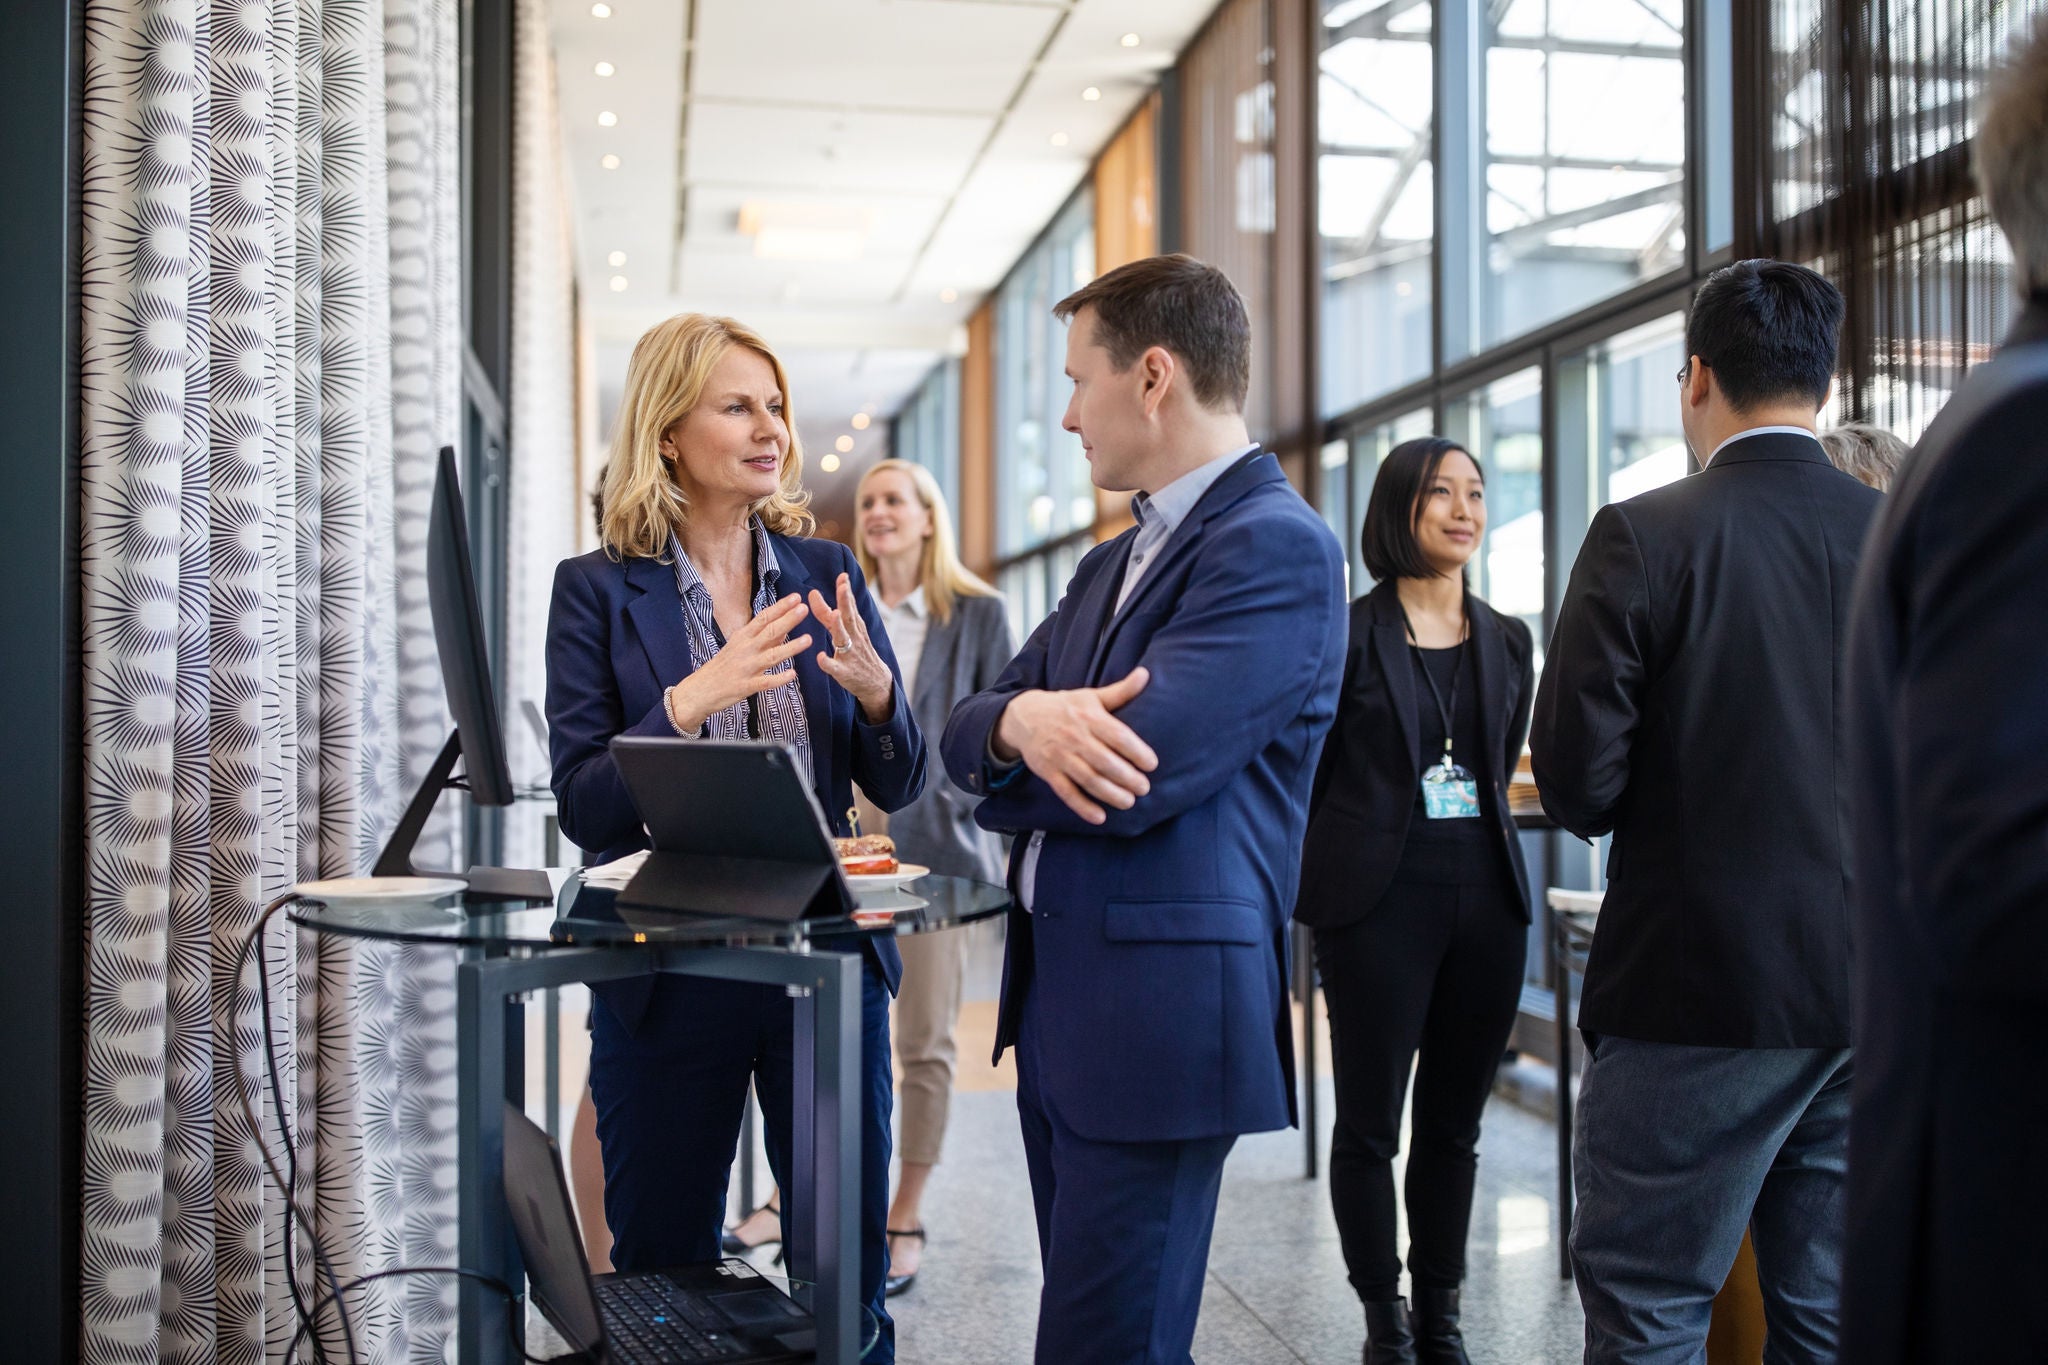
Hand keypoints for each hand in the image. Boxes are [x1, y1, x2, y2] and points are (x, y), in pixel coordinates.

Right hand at [667, 594, 811, 731]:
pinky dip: (778, 679)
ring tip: (808, 640)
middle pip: (769, 632)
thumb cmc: (722, 666)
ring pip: (771, 656)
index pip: (763, 618)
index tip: (796, 597)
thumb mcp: (738, 646)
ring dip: (790, 648)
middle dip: (787, 620)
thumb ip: (761, 638)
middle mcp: (745, 649)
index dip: (780, 607)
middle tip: (804, 608)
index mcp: (743, 637)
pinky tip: (792, 674)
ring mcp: (746, 668)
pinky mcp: (746, 686)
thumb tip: (783, 627)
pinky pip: (765, 682)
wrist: (700, 690)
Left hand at [809, 573, 895, 723]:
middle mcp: (854, 637)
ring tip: (835, 615)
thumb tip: (813, 594)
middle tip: (843, 586)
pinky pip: (835, 667)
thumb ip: (828, 614)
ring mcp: (850, 654)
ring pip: (844, 639)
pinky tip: (820, 657)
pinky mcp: (845, 672)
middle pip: (849, 617)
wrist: (876, 682)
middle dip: (846, 602)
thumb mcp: (847, 631)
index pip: (848, 606)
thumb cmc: (857, 651)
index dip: (845, 592)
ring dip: (839, 627)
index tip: (843, 576)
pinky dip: (827, 662)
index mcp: (853, 627)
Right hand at [993, 667, 1157, 823]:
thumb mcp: (1091, 696)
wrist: (1023, 716)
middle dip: (1127, 777)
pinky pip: (1067, 792)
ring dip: (1110, 794)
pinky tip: (1100, 817)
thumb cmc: (1065, 707)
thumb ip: (1121, 691)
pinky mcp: (1049, 772)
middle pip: (1106, 761)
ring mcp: (1060, 756)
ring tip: (1129, 802)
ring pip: (1088, 779)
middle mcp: (1075, 737)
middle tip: (1144, 788)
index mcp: (1089, 716)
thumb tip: (1146, 674)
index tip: (1152, 764)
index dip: (1137, 751)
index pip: (1118, 736)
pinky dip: (1082, 806)